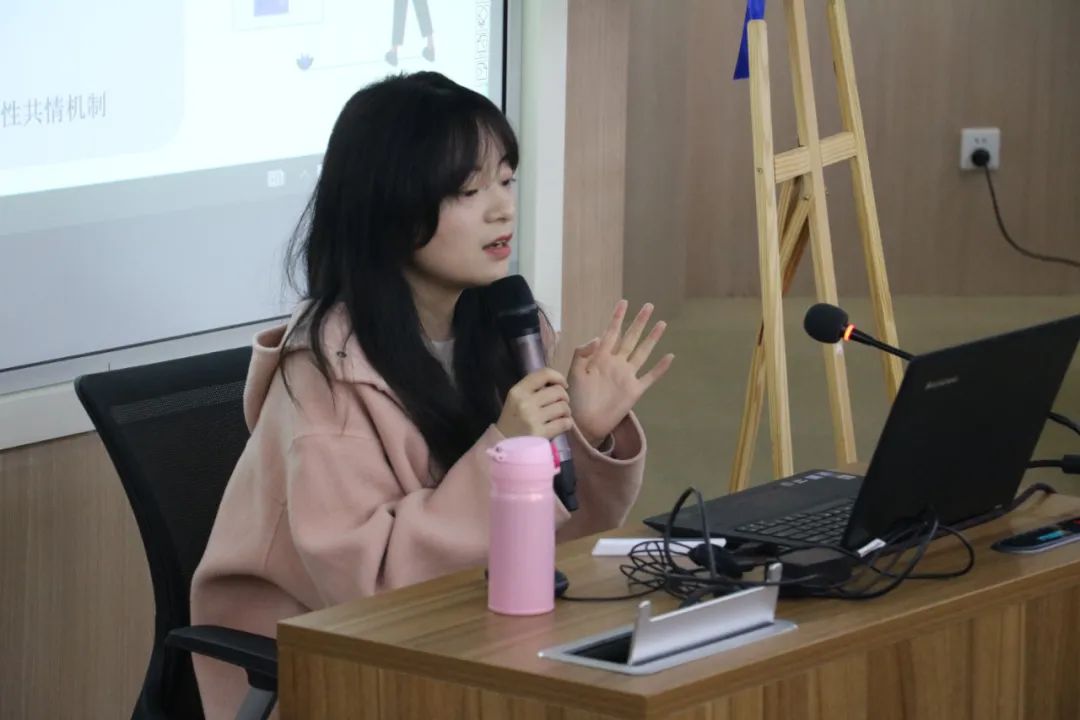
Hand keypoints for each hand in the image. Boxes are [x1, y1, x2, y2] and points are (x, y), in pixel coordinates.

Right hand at [496, 368, 573, 439]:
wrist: (504, 446)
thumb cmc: (513, 420)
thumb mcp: (516, 399)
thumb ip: (533, 389)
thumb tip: (558, 383)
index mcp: (518, 391)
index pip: (544, 374)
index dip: (558, 377)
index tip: (563, 385)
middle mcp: (525, 402)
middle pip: (558, 391)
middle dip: (564, 398)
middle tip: (561, 404)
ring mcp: (533, 419)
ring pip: (563, 407)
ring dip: (566, 412)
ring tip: (560, 416)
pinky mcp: (540, 434)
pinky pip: (564, 423)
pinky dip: (567, 423)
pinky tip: (562, 425)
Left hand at [568, 300, 674, 445]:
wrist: (583, 422)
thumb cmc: (575, 397)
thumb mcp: (574, 372)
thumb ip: (583, 352)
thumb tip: (598, 337)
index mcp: (601, 357)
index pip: (611, 332)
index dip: (617, 318)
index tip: (623, 302)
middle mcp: (616, 363)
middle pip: (630, 338)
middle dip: (639, 322)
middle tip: (649, 306)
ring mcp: (627, 376)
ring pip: (642, 352)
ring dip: (652, 339)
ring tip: (661, 324)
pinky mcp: (634, 390)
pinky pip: (650, 377)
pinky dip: (660, 368)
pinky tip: (670, 356)